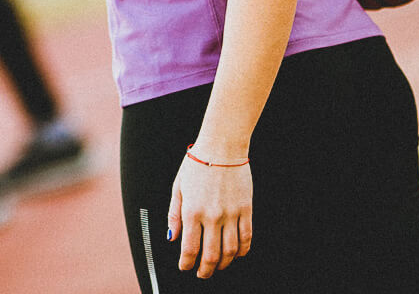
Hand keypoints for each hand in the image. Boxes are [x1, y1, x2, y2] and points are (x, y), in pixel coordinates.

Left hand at [167, 152, 251, 277]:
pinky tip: (236, 253)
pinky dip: (242, 251)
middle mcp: (212, 216)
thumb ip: (174, 213)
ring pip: (230, 251)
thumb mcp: (178, 186)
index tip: (186, 267)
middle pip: (211, 256)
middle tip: (202, 273)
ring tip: (218, 266)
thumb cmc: (197, 163)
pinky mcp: (245, 209)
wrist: (221, 145)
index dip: (187, 264)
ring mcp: (231, 213)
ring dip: (223, 264)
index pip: (190, 249)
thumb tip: (172, 236)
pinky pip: (246, 238)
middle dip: (205, 270)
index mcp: (192, 210)